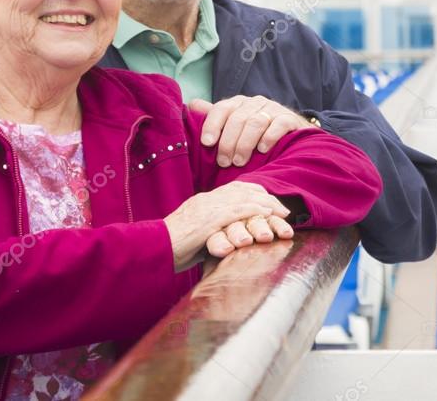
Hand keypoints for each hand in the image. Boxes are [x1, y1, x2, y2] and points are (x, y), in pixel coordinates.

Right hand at [163, 181, 289, 271]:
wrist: (153, 248)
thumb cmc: (171, 247)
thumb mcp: (193, 234)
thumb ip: (210, 231)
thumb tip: (225, 240)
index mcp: (203, 201)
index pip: (235, 189)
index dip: (255, 194)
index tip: (270, 202)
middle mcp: (207, 200)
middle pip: (243, 191)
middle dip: (266, 199)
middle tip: (283, 210)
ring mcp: (207, 208)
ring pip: (243, 199)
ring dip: (266, 205)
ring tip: (281, 214)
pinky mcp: (208, 221)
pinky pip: (236, 212)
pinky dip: (254, 212)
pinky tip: (267, 216)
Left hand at [189, 95, 313, 166]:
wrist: (291, 136)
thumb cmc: (256, 134)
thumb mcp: (234, 125)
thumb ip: (215, 117)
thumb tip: (191, 106)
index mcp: (238, 103)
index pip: (222, 108)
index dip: (212, 124)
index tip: (206, 143)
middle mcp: (255, 103)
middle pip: (238, 118)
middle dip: (228, 142)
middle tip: (224, 162)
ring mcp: (273, 109)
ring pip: (256, 122)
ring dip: (245, 143)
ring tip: (239, 162)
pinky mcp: (289, 118)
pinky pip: (278, 124)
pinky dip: (269, 137)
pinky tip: (262, 150)